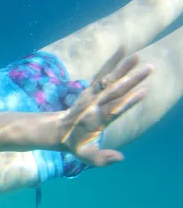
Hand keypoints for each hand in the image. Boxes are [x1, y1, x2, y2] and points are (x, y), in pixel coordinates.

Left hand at [59, 47, 152, 166]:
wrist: (58, 130)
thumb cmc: (76, 144)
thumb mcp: (86, 156)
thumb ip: (102, 159)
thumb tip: (121, 158)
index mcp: (97, 120)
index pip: (114, 109)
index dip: (128, 101)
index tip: (143, 92)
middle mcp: (94, 105)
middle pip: (115, 91)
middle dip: (131, 79)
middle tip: (149, 69)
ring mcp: (91, 95)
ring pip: (108, 79)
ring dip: (122, 67)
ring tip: (138, 56)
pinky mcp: (90, 89)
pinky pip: (101, 73)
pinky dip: (111, 61)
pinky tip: (123, 48)